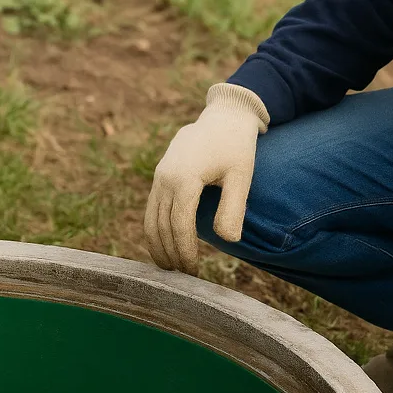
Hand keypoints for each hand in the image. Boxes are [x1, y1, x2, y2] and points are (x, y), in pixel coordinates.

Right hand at [144, 83, 268, 275]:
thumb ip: (233, 207)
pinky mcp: (159, 177)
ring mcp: (159, 177)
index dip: (185, 250)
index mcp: (185, 178)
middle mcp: (166, 178)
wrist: (222, 117)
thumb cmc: (236, 146)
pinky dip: (154, 230)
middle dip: (170, 253)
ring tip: (169, 267)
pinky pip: (151, 209)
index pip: (180, 224)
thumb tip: (228, 241)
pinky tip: (164, 246)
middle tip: (183, 275)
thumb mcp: (242, 175)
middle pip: (161, 225)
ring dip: (157, 246)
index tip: (193, 269)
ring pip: (151, 219)